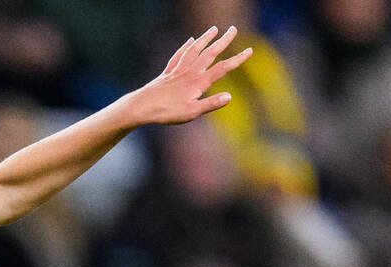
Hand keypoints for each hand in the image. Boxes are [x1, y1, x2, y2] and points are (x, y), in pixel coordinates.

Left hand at [131, 26, 252, 126]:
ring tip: (214, 29)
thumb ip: (210, 104)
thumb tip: (230, 97)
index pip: (222, 68)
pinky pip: (179, 55)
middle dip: (223, 41)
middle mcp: (189, 72)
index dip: (237, 59)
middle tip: (233, 29)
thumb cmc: (166, 112)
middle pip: (209, 53)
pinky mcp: (167, 72)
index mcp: (198, 82)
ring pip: (194, 50)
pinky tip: (190, 40)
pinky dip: (186, 46)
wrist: (141, 107)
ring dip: (205, 38)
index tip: (250, 50)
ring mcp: (178, 70)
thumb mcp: (191, 113)